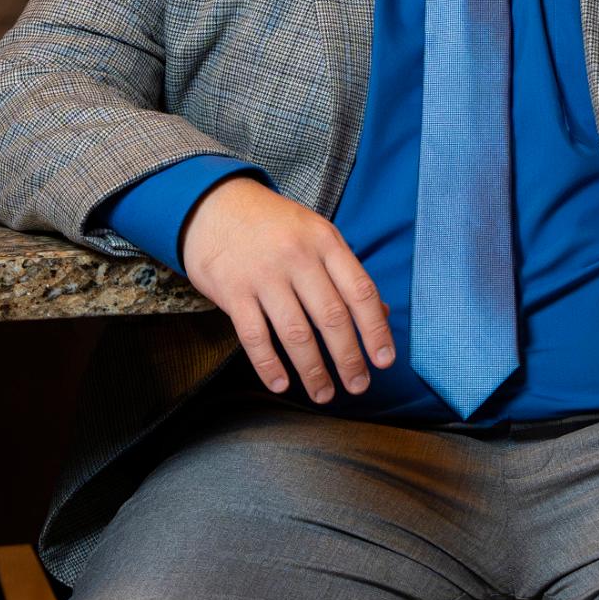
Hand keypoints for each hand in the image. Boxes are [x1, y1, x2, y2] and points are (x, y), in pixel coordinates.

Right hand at [180, 176, 395, 404]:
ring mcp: (264, 274)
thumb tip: (381, 313)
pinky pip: (255, 337)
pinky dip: (269, 365)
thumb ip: (346, 271)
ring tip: (324, 394)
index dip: (375, 330)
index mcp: (325, 241)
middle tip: (358, 386)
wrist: (214, 205)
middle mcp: (297, 256)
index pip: (359, 291)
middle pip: (331, 317)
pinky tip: (282, 384)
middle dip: (348, 358)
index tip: (384, 361)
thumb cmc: (274, 225)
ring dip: (313, 371)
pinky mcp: (232, 290)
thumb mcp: (317, 234)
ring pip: (296, 333)